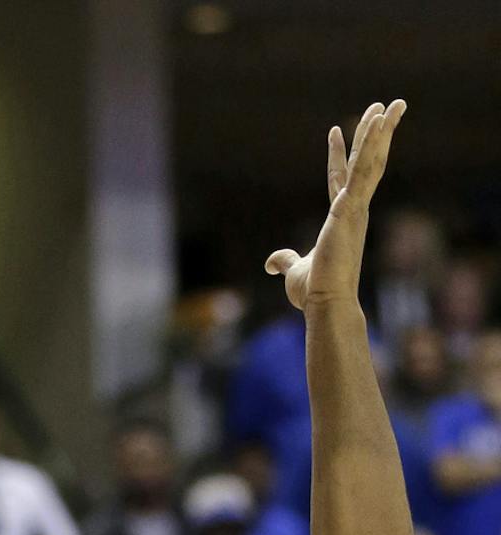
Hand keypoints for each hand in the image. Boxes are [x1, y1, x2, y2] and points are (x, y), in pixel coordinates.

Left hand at [266, 100, 405, 311]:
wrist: (327, 304)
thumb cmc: (315, 292)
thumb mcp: (294, 271)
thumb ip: (284, 261)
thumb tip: (270, 263)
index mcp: (341, 219)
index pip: (339, 179)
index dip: (337, 155)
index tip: (335, 131)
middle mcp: (354, 210)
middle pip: (366, 163)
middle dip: (373, 134)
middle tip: (383, 106)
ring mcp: (355, 207)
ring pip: (371, 161)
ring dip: (380, 131)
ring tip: (391, 104)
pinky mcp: (352, 208)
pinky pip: (362, 170)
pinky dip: (370, 145)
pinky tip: (377, 122)